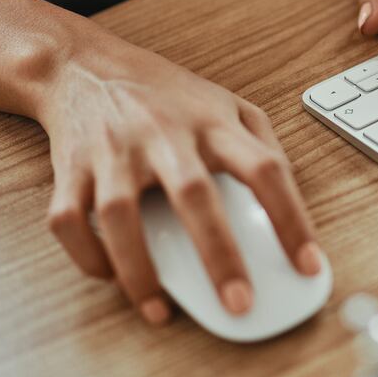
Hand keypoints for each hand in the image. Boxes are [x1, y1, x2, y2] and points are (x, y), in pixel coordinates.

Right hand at [36, 30, 320, 325]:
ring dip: (140, 270)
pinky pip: (69, 220)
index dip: (291, 219)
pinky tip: (112, 277)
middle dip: (219, 255)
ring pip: (121, 215)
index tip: (308, 265)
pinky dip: (87, 256)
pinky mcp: (71, 168)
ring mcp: (113, 151)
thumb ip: (262, 143)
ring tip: (160, 311)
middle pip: (195, 194)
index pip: (265, 169)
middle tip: (239, 304)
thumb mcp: (226, 102)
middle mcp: (164, 134)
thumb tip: (290, 200)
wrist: (83, 64)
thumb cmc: (164, 94)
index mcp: (213, 123)